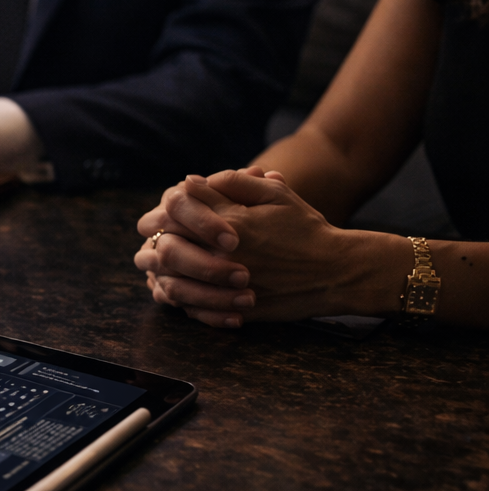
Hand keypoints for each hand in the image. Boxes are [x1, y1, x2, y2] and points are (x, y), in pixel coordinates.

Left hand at [135, 168, 403, 325]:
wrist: (337, 272)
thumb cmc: (307, 229)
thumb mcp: (277, 195)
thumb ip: (235, 183)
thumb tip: (193, 180)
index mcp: (231, 221)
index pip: (178, 206)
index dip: (166, 205)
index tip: (166, 206)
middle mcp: (223, 254)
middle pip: (164, 242)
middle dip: (154, 235)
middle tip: (152, 233)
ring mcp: (226, 286)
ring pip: (168, 278)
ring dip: (159, 269)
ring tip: (157, 262)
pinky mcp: (232, 310)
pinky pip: (188, 306)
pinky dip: (176, 296)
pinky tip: (175, 286)